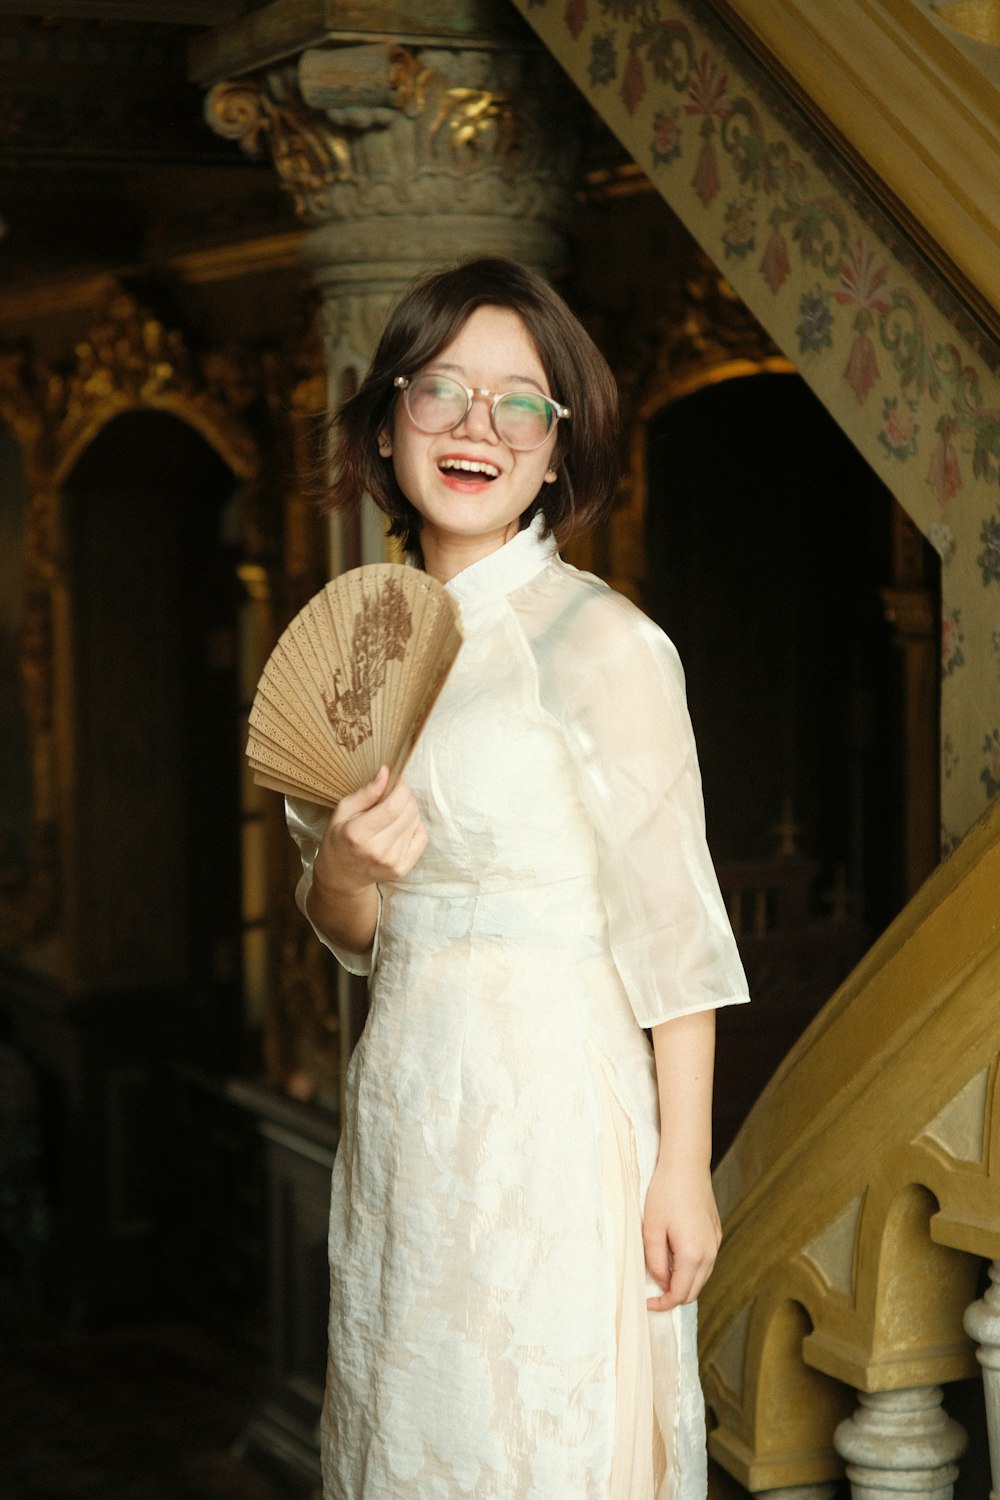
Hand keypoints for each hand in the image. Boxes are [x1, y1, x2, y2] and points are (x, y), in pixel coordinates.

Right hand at [313, 766, 427, 899]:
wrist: (342, 875)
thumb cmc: (340, 839)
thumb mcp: (343, 811)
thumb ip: (366, 792)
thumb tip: (386, 772)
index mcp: (358, 834)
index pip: (393, 806)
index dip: (401, 789)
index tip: (396, 781)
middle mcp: (377, 850)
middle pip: (408, 812)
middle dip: (405, 797)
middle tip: (393, 796)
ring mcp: (392, 862)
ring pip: (416, 822)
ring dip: (408, 811)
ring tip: (392, 815)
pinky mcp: (403, 869)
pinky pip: (422, 837)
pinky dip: (414, 826)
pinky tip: (399, 828)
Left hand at [643, 1159, 721, 1310]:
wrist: (686, 1164)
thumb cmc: (665, 1193)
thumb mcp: (652, 1229)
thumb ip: (655, 1262)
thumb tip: (661, 1281)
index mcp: (693, 1255)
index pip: (679, 1294)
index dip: (662, 1304)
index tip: (646, 1303)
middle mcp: (710, 1253)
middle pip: (693, 1291)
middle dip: (673, 1296)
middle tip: (652, 1292)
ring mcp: (715, 1243)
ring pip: (701, 1277)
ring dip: (683, 1282)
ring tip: (661, 1272)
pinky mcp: (716, 1233)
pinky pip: (705, 1261)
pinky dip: (691, 1268)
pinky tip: (675, 1254)